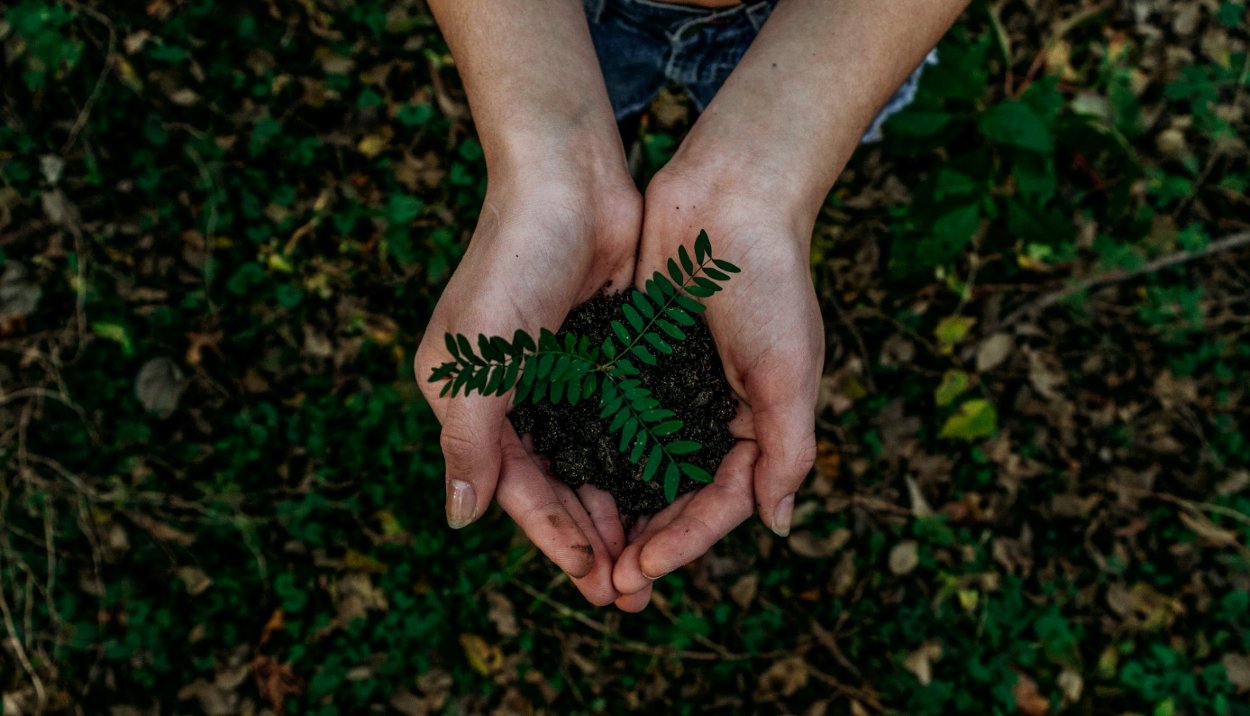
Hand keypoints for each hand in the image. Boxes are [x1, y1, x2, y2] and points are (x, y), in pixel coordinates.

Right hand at [414, 159, 640, 605]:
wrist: (569, 179)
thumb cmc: (513, 263)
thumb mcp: (478, 360)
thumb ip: (469, 442)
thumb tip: (459, 519)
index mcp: (470, 400)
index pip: (515, 488)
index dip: (554, 538)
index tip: (594, 582)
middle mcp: (512, 395)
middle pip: (555, 485)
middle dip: (590, 538)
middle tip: (631, 590)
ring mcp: (559, 375)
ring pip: (591, 461)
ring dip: (618, 508)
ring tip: (650, 557)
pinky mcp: (601, 354)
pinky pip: (620, 423)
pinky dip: (638, 460)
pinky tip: (666, 492)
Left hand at [610, 163, 822, 610]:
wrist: (729, 196)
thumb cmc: (770, 281)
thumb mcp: (789, 370)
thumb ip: (787, 449)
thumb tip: (777, 525)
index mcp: (756, 424)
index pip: (719, 503)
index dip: (683, 542)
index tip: (640, 571)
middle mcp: (712, 414)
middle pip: (675, 496)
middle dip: (644, 542)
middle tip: (606, 586)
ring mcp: (671, 388)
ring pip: (638, 467)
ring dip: (614, 510)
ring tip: (582, 552)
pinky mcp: (635, 359)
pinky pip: (611, 419)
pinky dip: (593, 453)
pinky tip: (563, 481)